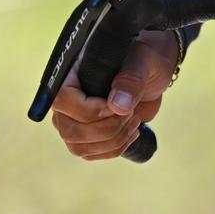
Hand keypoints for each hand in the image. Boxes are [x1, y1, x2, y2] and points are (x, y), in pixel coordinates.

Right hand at [49, 29, 180, 160]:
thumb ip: (131, 79)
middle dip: (107, 128)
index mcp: (73, 73)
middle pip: (68, 130)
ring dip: (113, 140)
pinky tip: (131, 132)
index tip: (117, 106)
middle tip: (131, 112)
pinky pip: (90, 154)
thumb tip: (117, 106)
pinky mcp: (87, 135)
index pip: (61, 99)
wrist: (153, 74)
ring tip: (134, 120)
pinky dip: (115, 148)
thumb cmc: (145, 59)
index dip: (90, 111)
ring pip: (78, 147)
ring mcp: (74, 119)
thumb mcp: (143, 61)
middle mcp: (68, 98)